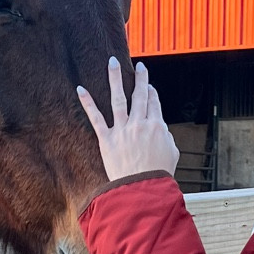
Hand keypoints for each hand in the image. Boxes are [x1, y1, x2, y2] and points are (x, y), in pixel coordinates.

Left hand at [76, 58, 178, 182]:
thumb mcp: (172, 152)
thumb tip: (160, 127)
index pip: (154, 103)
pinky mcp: (107, 140)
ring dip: (115, 79)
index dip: (152, 93)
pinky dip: (88, 103)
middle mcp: (139, 124)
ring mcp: (122, 131)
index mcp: (157, 127)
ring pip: (118, 99)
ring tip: (112, 63)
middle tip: (140, 67)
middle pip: (140, 96)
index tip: (149, 86)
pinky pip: (96, 118)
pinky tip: (81, 89)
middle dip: (141, 79)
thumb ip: (166, 136)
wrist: (142, 190)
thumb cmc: (158, 175)